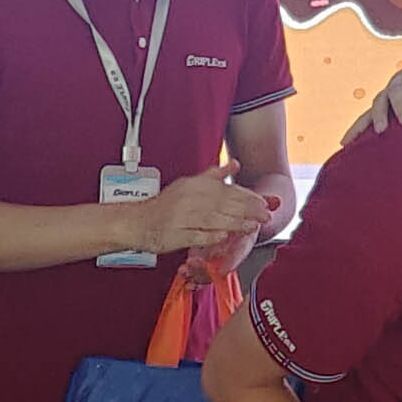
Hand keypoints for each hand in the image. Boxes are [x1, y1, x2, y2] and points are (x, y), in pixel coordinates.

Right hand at [130, 169, 282, 268]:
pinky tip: (224, 237)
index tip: (264, 202)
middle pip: (223, 203)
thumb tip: (235, 165)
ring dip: (234, 223)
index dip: (247, 197)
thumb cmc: (164, 206)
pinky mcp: (174, 235)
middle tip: (265, 215)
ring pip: (212, 219)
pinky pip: (195, 235)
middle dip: (247, 210)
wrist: (135, 222)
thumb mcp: (188, 185)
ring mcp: (181, 217)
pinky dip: (210, 236)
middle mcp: (188, 199)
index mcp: (193, 186)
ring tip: (251, 226)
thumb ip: (213, 176)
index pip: (226, 190)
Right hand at [348, 51, 401, 143]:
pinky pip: (367, 117)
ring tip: (380, 131)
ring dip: (376, 116)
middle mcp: (401, 79)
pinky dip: (357, 128)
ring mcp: (389, 93)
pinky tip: (346, 142)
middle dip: (398, 105)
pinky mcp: (383, 108)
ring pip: (379, 102)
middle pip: (395, 90)